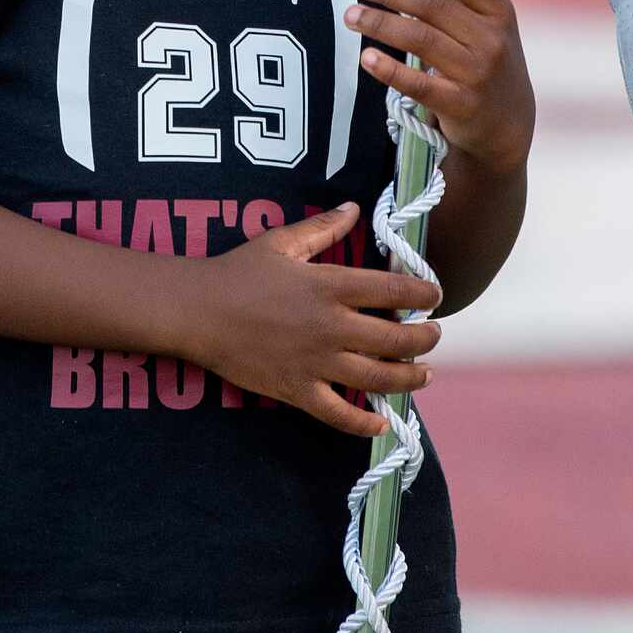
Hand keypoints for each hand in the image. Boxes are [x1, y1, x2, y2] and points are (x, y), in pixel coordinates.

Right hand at [180, 204, 442, 438]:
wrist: (197, 311)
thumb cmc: (237, 272)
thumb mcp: (281, 242)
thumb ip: (323, 227)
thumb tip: (354, 208)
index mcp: (330, 286)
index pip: (393, 288)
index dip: (422, 292)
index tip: (435, 295)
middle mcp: (330, 326)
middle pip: (396, 338)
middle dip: (425, 338)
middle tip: (434, 335)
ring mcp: (315, 362)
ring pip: (377, 378)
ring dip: (409, 378)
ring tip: (424, 373)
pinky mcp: (297, 390)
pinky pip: (338, 415)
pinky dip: (363, 424)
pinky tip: (380, 423)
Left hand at [344, 0, 533, 178]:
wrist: (508, 124)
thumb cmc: (491, 57)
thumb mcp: (494, 14)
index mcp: (499, 9)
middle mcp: (491, 39)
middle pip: (433, 6)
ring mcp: (477, 73)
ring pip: (421, 40)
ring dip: (381, 24)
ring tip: (350, 15)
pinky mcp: (460, 105)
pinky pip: (420, 84)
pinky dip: (391, 70)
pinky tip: (367, 58)